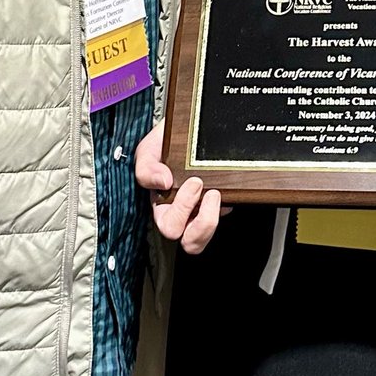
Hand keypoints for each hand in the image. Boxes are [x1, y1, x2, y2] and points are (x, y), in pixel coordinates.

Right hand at [134, 121, 222, 253]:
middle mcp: (182, 215)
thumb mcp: (148, 152)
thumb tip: (163, 182)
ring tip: (216, 192)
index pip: (170, 227)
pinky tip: (225, 186)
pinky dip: (229, 202)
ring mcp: (201, 210)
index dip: (183, 211)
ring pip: (208, 234)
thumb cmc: (161, 146)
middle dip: (203, 221)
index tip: (194, 182)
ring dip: (214, 217)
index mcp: (162, 208)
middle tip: (209, 192)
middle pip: (192, 243)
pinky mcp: (218, 204)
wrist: (182, 131)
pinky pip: (226, 214)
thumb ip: (147, 169)